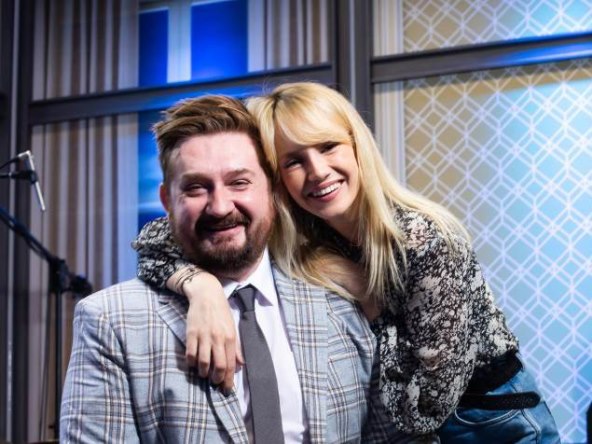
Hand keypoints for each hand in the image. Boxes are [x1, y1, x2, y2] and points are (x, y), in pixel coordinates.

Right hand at [169, 271, 243, 391]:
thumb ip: (235, 347)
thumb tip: (240, 364)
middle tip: (215, 383)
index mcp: (230, 337)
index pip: (231, 364)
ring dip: (203, 373)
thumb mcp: (232, 327)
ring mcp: (203, 336)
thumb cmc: (221, 311)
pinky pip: (190, 354)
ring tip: (204, 374)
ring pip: (203, 363)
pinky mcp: (191, 334)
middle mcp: (217, 338)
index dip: (229, 379)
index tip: (227, 389)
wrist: (206, 295)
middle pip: (218, 366)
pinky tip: (194, 364)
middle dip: (217, 379)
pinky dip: (192, 363)